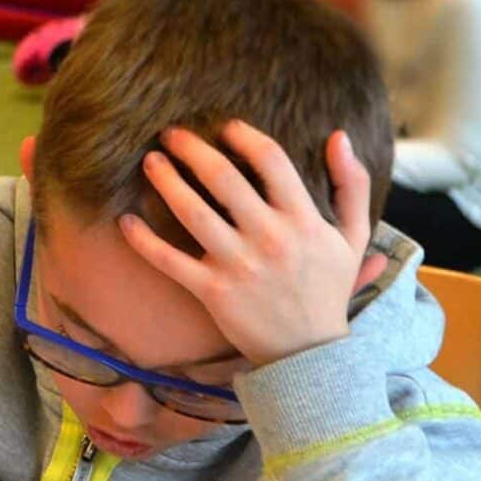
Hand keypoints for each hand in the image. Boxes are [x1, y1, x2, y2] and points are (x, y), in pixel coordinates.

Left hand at [124, 121, 380, 366]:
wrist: (309, 352)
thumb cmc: (328, 290)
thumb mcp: (355, 237)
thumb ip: (352, 184)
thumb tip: (339, 136)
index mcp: (303, 220)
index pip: (271, 161)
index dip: (244, 137)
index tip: (225, 128)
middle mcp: (269, 237)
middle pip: (224, 178)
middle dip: (193, 150)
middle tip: (172, 134)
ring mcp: (238, 265)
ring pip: (193, 212)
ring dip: (166, 182)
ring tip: (150, 162)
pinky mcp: (212, 292)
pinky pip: (170, 261)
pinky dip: (144, 241)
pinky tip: (126, 221)